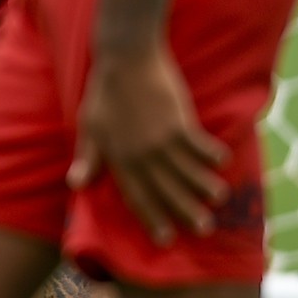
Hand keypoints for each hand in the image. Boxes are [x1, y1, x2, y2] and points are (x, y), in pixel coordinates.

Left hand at [69, 42, 229, 245]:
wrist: (124, 58)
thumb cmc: (104, 91)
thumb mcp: (89, 126)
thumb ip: (88, 157)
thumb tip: (75, 184)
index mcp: (118, 158)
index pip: (136, 196)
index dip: (151, 218)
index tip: (165, 238)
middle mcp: (140, 154)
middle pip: (166, 190)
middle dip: (185, 211)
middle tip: (204, 230)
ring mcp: (160, 139)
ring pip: (187, 172)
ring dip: (204, 187)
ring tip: (219, 199)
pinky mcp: (178, 122)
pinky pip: (199, 145)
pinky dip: (211, 154)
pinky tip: (223, 162)